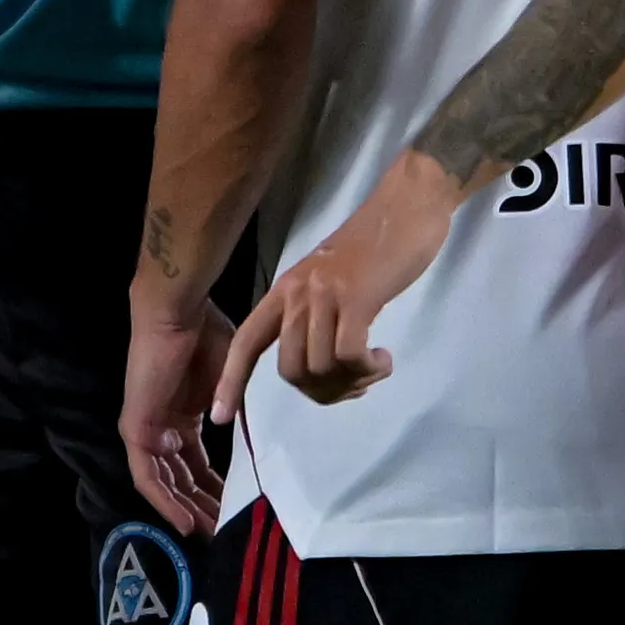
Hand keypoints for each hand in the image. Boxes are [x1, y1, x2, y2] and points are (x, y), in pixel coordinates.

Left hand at [121, 302, 233, 536]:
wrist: (182, 315)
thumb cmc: (208, 339)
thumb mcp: (231, 388)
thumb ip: (236, 419)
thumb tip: (256, 451)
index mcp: (182, 417)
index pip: (196, 464)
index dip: (214, 488)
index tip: (233, 509)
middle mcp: (162, 427)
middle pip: (179, 478)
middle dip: (200, 505)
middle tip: (221, 531)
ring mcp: (146, 428)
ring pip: (162, 482)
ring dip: (183, 510)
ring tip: (206, 533)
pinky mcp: (137, 429)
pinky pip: (147, 475)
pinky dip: (164, 500)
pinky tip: (185, 520)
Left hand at [219, 152, 457, 411]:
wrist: (406, 207)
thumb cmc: (373, 247)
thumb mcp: (329, 282)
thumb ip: (315, 317)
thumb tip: (319, 368)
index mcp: (284, 291)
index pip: (245, 341)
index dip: (230, 380)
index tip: (218, 417)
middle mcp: (296, 293)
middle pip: (289, 370)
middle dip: (323, 392)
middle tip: (356, 383)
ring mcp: (325, 294)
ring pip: (321, 368)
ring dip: (353, 382)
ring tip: (375, 367)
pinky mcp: (357, 297)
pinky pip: (349, 356)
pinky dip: (368, 369)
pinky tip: (384, 359)